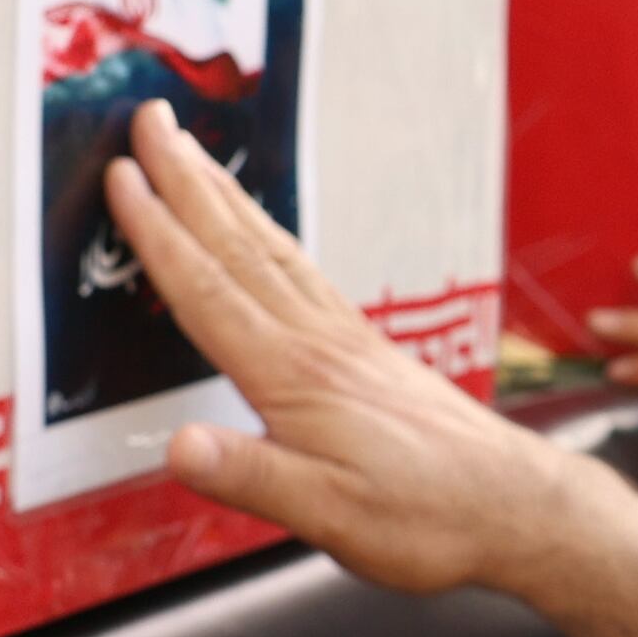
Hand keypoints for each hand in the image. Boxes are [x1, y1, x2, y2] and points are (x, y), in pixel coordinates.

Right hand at [103, 102, 637, 636]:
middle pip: (238, 247)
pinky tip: (260, 233)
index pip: (210, 292)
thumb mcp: (329, 516)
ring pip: (272, 250)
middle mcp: (320, 342)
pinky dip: (268, 236)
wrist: (515, 507)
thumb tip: (178, 447)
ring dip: (225, 197)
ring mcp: (347, 340)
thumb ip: (250, 479)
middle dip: (187, 181)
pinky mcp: (367, 350)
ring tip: (192, 153)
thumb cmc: (429, 517)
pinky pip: (303, 272)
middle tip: (151, 120)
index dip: (160, 236)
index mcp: (297, 377)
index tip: (123, 179)